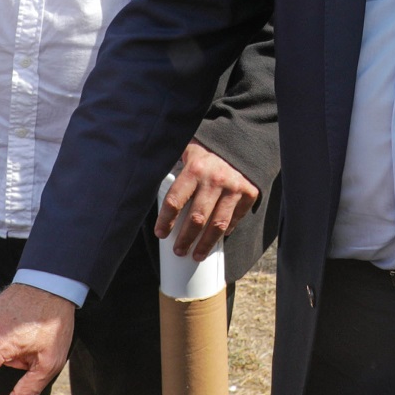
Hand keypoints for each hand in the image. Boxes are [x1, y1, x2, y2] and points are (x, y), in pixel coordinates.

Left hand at [154, 141, 259, 260]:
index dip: (166, 221)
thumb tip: (145, 178)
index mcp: (194, 168)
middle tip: (178, 250)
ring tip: (196, 255)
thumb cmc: (206, 149)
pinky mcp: (249, 192)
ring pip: (217, 225)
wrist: (240, 139)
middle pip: (196, 219)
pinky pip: (235, 218)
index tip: (160, 234)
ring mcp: (233, 187)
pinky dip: (226, 230)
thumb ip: (170, 162)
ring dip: (205, 244)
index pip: (175, 201)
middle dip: (185, 239)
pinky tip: (218, 238)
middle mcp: (214, 179)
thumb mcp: (186, 148)